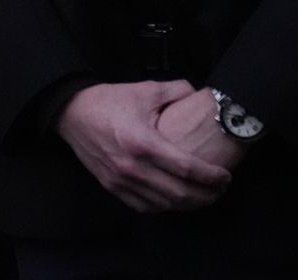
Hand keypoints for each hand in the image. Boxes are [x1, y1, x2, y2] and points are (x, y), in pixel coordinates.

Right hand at [56, 80, 231, 213]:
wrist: (72, 113)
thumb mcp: (146, 90)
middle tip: (220, 189)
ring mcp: (120, 180)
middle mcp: (132, 166)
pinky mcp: (112, 187)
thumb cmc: (109, 100)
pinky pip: (144, 207)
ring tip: (203, 196)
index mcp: (142, 141)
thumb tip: (200, 95)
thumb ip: (177, 90)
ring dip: (187, 205)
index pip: (186, 168)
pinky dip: (164, 207)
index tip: (225, 176)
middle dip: (206, 195)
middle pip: (178, 193)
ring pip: (163, 205)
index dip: (210, 176)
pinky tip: (175, 200)